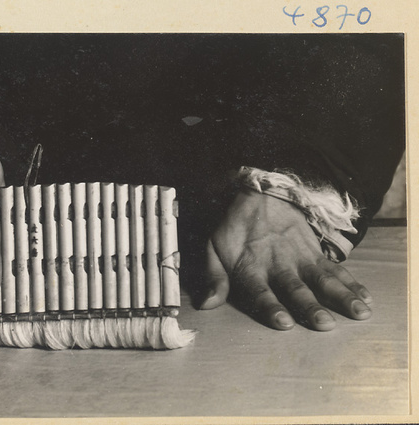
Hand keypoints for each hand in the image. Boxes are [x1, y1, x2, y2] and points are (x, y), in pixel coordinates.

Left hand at [200, 189, 372, 330]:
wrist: (260, 195)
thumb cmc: (234, 229)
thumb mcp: (213, 248)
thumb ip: (213, 278)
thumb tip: (206, 304)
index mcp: (250, 267)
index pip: (260, 291)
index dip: (270, 306)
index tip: (284, 321)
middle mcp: (278, 265)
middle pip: (295, 289)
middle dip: (310, 307)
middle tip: (324, 323)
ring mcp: (300, 259)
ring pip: (321, 280)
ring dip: (340, 297)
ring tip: (357, 312)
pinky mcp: (315, 254)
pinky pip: (335, 269)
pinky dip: (351, 283)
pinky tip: (365, 298)